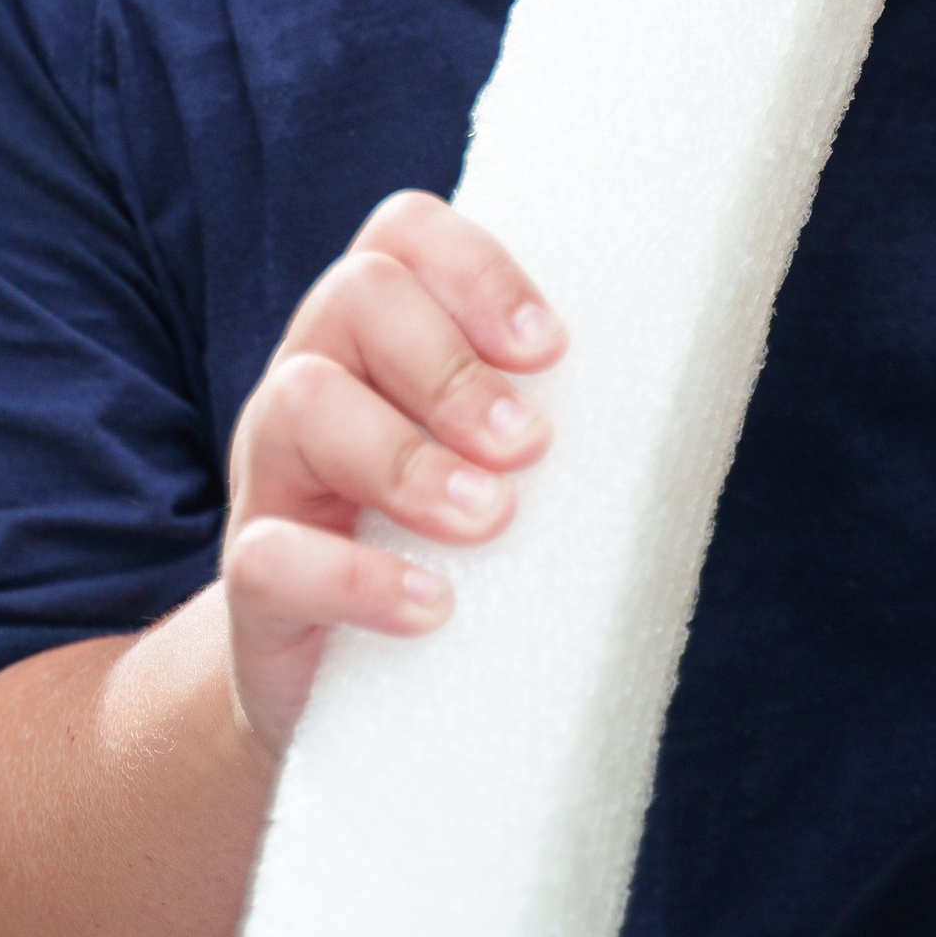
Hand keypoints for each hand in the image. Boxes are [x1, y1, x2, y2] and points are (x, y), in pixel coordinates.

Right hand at [219, 188, 562, 759]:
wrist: (354, 700)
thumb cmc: (450, 556)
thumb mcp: (493, 470)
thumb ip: (545, 421)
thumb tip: (682, 402)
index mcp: (376, 340)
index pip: (402, 235)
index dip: (476, 268)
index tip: (552, 348)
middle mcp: (313, 383)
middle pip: (353, 296)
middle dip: (452, 364)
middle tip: (530, 447)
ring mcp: (271, 479)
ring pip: (299, 402)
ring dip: (408, 457)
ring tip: (491, 521)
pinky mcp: (253, 583)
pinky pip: (270, 557)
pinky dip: (358, 578)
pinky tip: (434, 607)